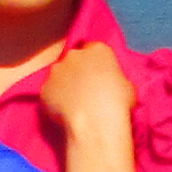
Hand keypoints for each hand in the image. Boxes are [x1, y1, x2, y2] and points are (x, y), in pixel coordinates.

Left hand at [36, 41, 135, 164]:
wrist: (95, 122)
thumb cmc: (118, 103)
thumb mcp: (128, 86)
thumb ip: (115, 78)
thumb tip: (110, 84)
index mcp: (98, 50)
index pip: (95, 49)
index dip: (97, 63)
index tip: (99, 76)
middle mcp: (74, 55)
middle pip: (74, 59)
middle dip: (78, 71)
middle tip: (86, 90)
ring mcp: (56, 71)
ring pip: (59, 75)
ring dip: (65, 84)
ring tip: (73, 103)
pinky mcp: (44, 89)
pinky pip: (50, 92)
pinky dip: (54, 100)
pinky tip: (63, 113)